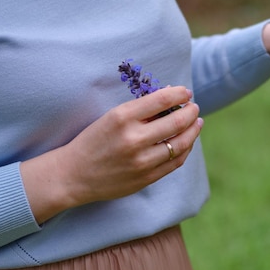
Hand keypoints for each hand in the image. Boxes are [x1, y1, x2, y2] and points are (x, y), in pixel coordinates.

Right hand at [21, 86, 202, 222]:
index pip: (160, 100)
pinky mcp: (146, 177)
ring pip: (181, 143)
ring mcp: (141, 160)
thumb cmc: (93, 141)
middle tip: (194, 107)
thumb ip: (140, 110)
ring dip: (193, 130)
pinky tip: (187, 141)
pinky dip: (185, 149)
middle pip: (176, 122)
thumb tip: (170, 96)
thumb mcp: (110, 118)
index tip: (186, 91)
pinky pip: (175, 162)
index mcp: (122, 117)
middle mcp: (133, 138)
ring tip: (196, 122)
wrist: (73, 175)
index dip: (179, 94)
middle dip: (190, 111)